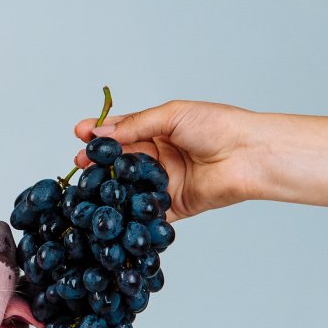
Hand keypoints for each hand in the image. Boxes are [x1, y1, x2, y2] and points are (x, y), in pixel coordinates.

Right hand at [74, 101, 264, 221]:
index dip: (101, 134)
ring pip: (129, 186)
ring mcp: (165, 183)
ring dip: (109, 186)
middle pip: (122, 161)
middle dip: (100, 161)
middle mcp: (161, 157)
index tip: (80, 133)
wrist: (247, 155)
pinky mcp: (172, 206)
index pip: (124, 132)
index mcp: (161, 131)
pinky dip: (129, 211)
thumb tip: (101, 133)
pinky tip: (109, 208)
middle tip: (79, 161)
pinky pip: (146, 211)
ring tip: (89, 183)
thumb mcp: (171, 116)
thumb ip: (135, 125)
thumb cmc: (217, 126)